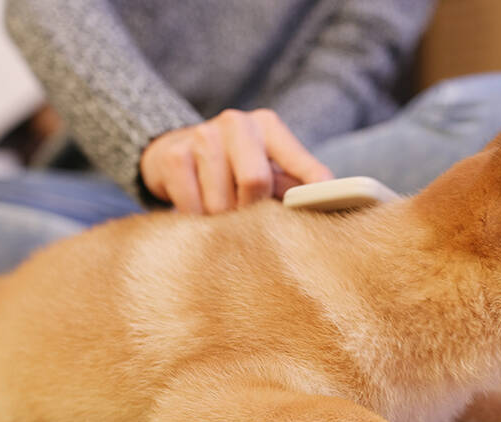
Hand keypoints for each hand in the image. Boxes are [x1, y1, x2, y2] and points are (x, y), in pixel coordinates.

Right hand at [140, 109, 332, 213]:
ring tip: (219, 212)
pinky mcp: (175, 156)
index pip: (298, 159)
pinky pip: (193, 207)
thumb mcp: (264, 167)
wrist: (171, 152)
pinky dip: (197, 219)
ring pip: (222, 202)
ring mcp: (202, 135)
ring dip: (222, 220)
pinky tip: (196, 209)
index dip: (314, 184)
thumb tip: (327, 206)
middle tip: (247, 219)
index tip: (328, 201)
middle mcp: (237, 123)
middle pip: (255, 181)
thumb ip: (292, 185)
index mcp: (267, 126)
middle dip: (252, 210)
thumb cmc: (231, 167)